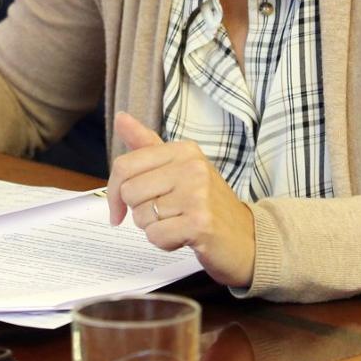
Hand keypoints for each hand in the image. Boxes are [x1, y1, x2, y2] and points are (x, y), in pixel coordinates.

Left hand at [106, 111, 255, 287]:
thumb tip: (120, 118)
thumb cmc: (207, 203)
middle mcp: (192, 166)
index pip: (125, 165)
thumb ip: (147, 144)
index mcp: (184, 150)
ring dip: (154, 228)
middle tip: (166, 214)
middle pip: (129, 192)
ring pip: (141, 217)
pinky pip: (156, 236)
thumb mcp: (179, 167)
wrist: (247, 238)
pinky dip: (165, 243)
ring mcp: (198, 194)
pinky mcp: (200, 223)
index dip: (113, 191)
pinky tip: (184, 237)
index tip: (118, 208)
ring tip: (179, 223)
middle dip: (139, 211)